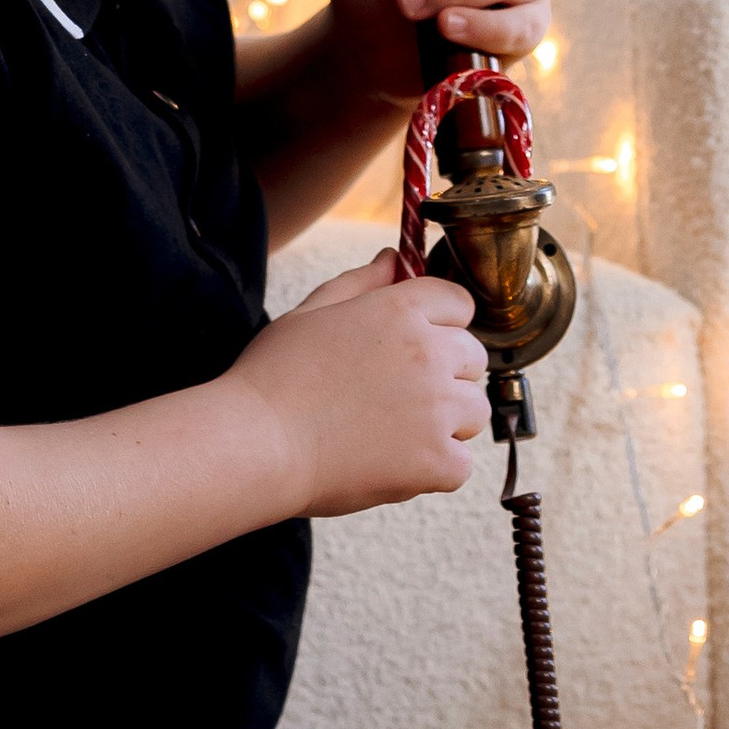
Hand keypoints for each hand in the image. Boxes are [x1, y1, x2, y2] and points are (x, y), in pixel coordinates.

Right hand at [227, 250, 487, 516]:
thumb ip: (361, 282)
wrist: (254, 444)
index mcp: (402, 311)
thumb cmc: (272, 377)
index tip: (416, 349)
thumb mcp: (311, 312)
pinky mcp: (434, 461)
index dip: (441, 326)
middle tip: (396, 397)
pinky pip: (461, 465)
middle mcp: (429, 354)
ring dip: (447, 423)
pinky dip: (435, 470)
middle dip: (446, 375)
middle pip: (473, 358)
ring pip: (474, 412)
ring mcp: (437, 409)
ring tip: (395, 433)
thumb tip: (393, 258)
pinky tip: (395, 465)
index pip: (459, 304)